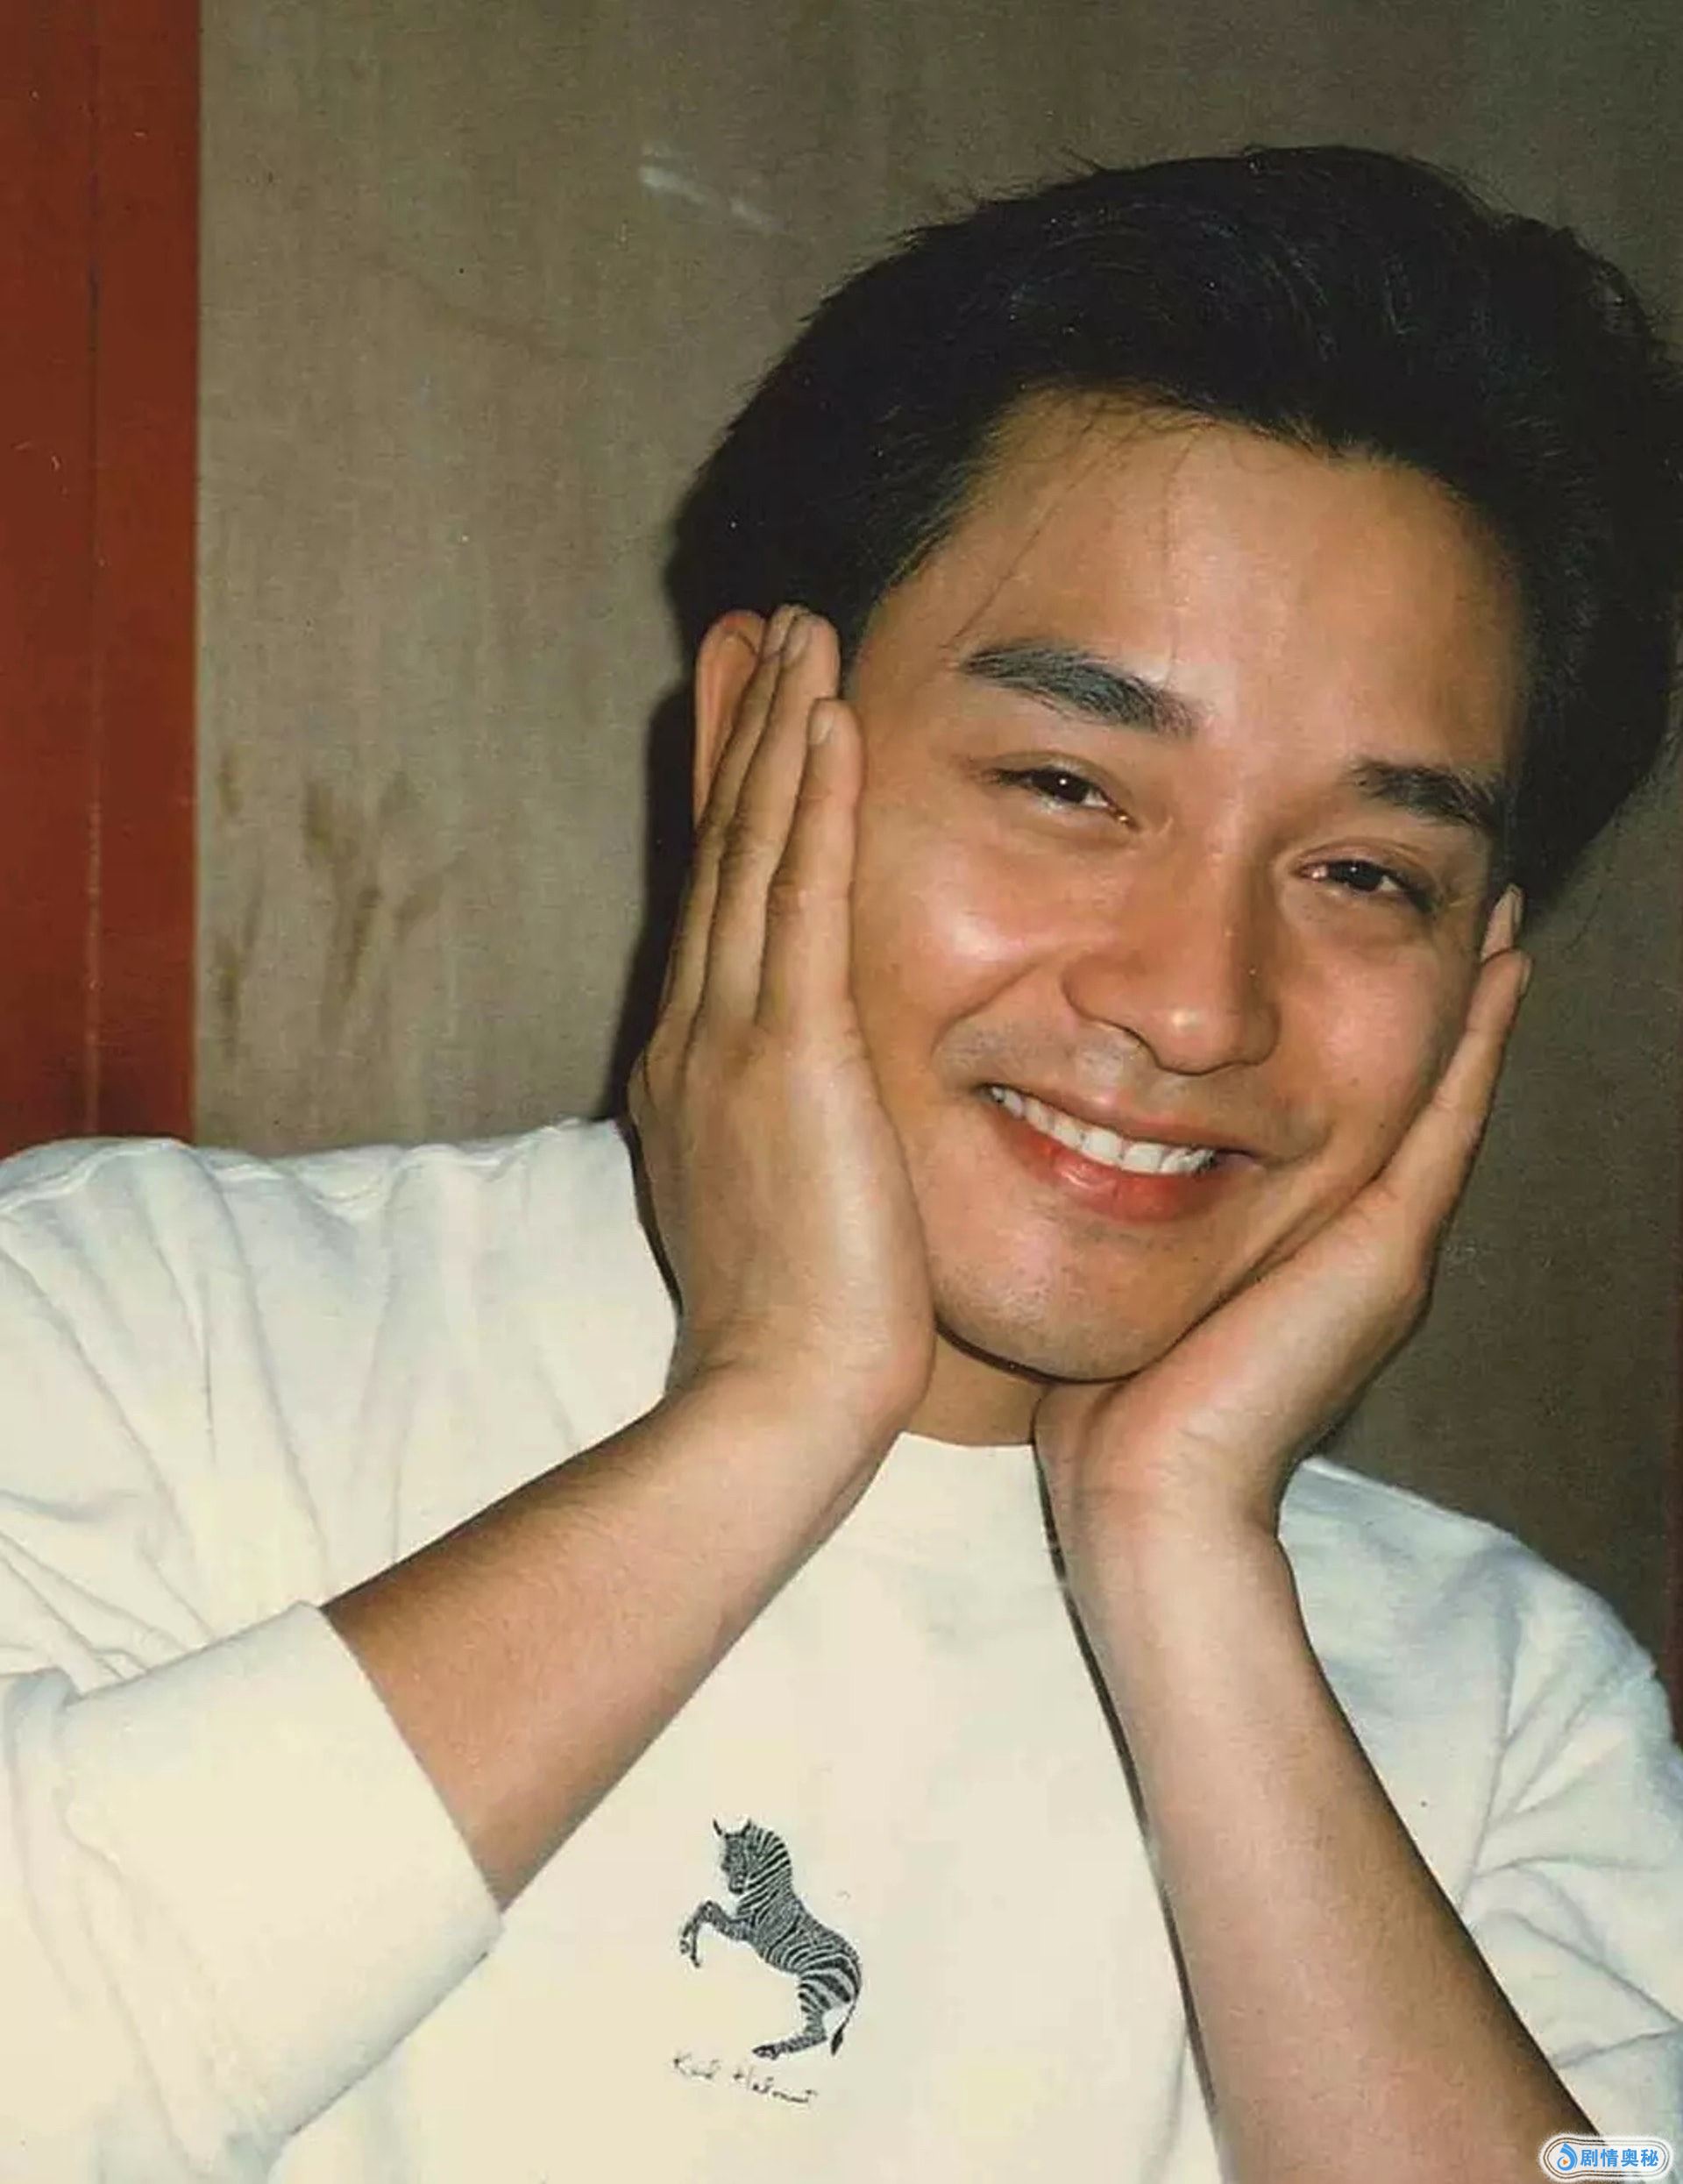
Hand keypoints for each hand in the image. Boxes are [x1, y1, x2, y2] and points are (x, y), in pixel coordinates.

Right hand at [629, 607, 934, 1448]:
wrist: (776, 1405)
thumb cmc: (798, 1335)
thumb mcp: (776, 1207)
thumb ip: (783, 1135)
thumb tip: (807, 1110)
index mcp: (698, 1067)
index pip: (721, 902)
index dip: (730, 797)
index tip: (748, 713)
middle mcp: (698, 1032)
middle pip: (722, 849)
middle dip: (739, 730)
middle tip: (755, 627)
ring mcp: (733, 1037)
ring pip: (753, 850)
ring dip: (776, 730)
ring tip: (797, 629)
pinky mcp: (790, 1054)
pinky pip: (802, 896)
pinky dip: (810, 801)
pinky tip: (829, 714)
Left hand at [1035, 945, 1530, 1558]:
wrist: (1148, 1497)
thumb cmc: (1109, 1404)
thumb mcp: (1122, 1273)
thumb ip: (1119, 1209)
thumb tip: (1066, 1138)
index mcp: (1299, 1242)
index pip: (1336, 1108)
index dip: (1358, 1023)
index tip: (1366, 934)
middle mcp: (1357, 1240)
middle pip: (1403, 1092)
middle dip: (1432, 1000)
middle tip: (1466, 900)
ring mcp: (1383, 1249)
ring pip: (1439, 1096)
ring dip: (1469, 1004)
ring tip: (1495, 913)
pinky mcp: (1386, 1257)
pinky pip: (1441, 1127)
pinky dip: (1474, 1050)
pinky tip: (1499, 974)